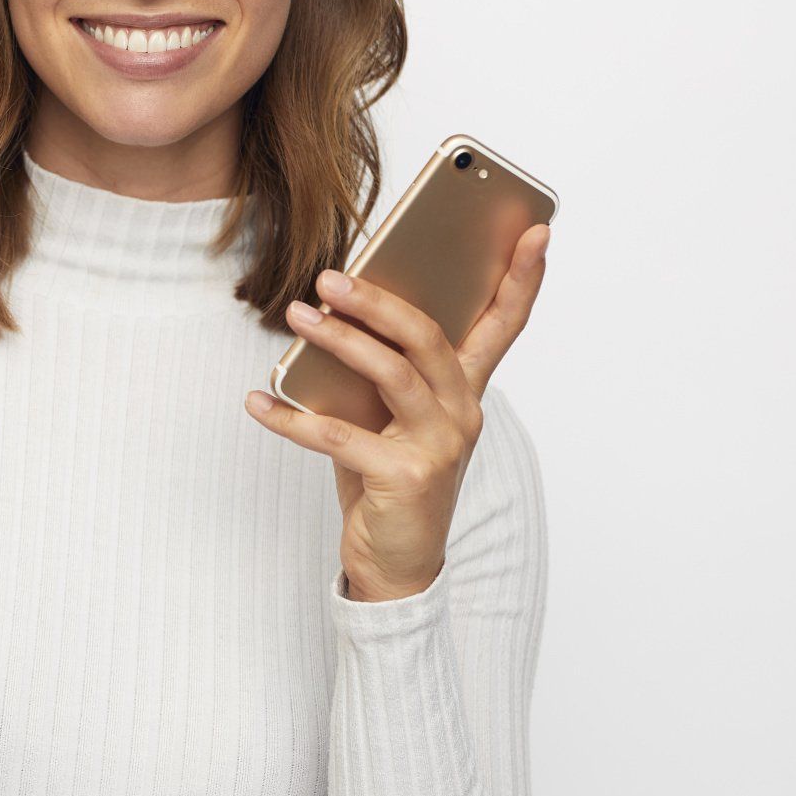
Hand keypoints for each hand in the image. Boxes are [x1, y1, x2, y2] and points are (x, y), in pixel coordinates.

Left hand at [243, 223, 551, 601]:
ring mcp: (438, 446)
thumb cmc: (390, 477)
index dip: (523, 277)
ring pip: (392, 374)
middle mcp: (462, 414)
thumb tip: (332, 311)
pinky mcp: (404, 478)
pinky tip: (257, 401)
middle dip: (379, 301)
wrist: (399, 565)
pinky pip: (339, 437)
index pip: (504, 325)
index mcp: (465, 392)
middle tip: (329, 277)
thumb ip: (382, 370)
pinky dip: (290, 418)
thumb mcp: (392, 417)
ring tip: (297, 316)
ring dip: (339, 341)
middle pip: (429, 338)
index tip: (538, 230)